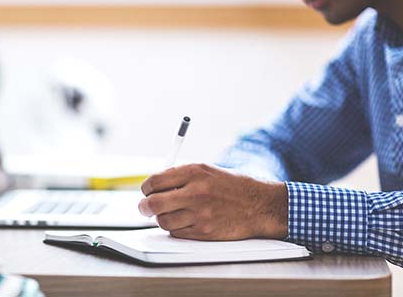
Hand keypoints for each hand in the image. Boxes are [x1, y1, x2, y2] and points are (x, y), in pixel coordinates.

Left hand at [139, 163, 287, 240]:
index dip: (146, 188)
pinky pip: (176, 232)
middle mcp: (195, 191)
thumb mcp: (206, 171)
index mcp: (194, 171)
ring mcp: (199, 213)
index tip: (147, 191)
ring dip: (162, 218)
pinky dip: (176, 228)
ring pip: (162, 221)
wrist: (258, 205)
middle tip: (145, 207)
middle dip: (144, 207)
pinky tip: (185, 221)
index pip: (154, 181)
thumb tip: (154, 186)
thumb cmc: (232, 186)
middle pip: (152, 203)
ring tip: (171, 213)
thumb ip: (180, 176)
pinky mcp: (204, 232)